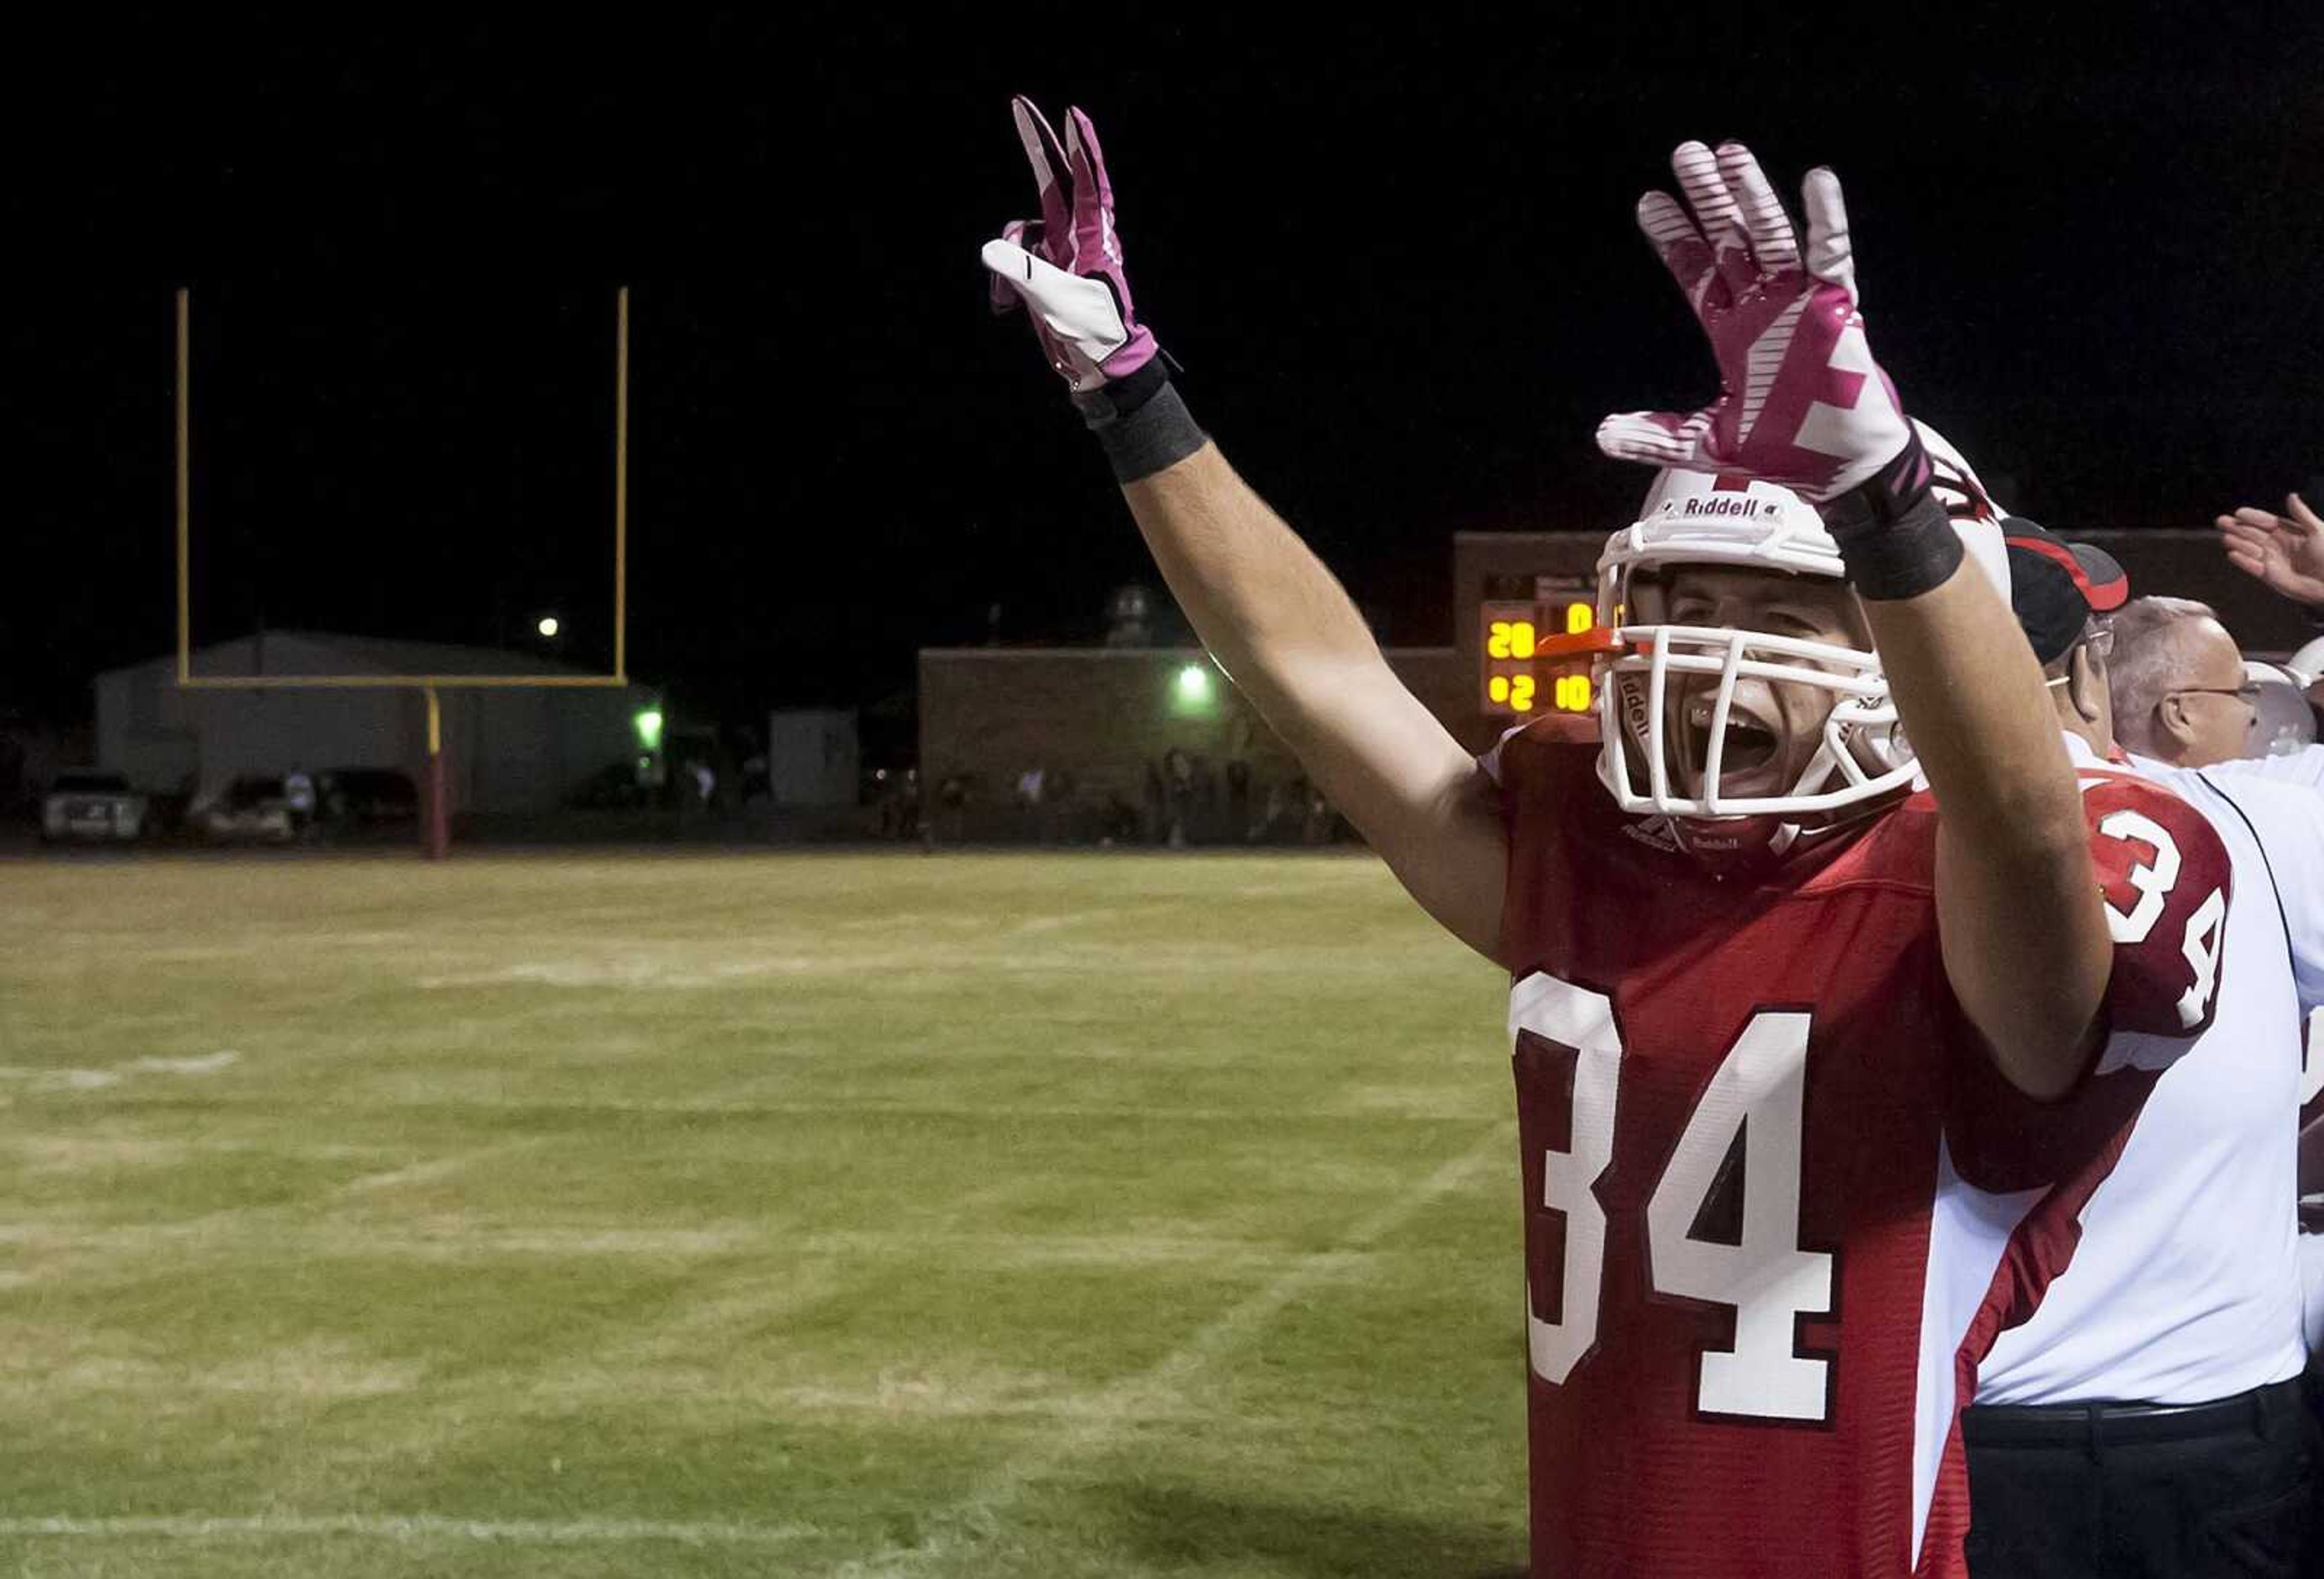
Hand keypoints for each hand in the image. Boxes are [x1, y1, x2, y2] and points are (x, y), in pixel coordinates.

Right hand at [980, 97, 1159, 393]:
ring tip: (1006, 302)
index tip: (1072, 114)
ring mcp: (1059, 250)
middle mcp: (1076, 234)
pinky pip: (1013, 256)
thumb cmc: (1093, 334)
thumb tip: (990, 249)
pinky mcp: (1043, 268)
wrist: (1099, 367)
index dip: (1080, 147)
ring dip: (1007, 255)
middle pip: (1054, 179)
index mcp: (1092, 236)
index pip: (1087, 182)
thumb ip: (1024, 272)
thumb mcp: (1058, 303)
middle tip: (1021, 105)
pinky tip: (1005, 307)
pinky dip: (1003, 277)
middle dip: (1038, 145)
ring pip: (1020, 228)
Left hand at [1597, 142, 1912, 502]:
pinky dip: (1827, 220)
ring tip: (1730, 153)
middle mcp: (1764, 308)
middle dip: (1707, 200)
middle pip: (1729, 241)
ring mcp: (1801, 303)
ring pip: (1772, 238)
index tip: (1649, 201)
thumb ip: (1654, 435)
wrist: (1839, 471)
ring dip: (1752, 197)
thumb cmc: (1783, 453)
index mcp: (1734, 332)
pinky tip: (1817, 181)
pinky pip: (1833, 256)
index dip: (1674, 238)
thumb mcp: (1704, 445)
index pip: (1698, 273)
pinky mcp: (1838, 309)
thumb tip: (1600, 434)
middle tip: (1686, 153)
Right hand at [2215, 495, 2323, 608]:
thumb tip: (2291, 496)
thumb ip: (2302, 513)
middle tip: (2221, 521)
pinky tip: (2232, 554)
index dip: (2252, 517)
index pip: (2266, 521)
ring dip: (2238, 543)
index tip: (2239, 512)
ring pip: (2250, 549)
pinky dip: (2242, 561)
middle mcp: (2277, 544)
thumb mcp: (2317, 530)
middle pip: (2253, 534)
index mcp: (2288, 531)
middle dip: (2237, 527)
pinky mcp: (2269, 575)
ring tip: (2227, 538)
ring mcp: (2271, 559)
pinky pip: (2252, 567)